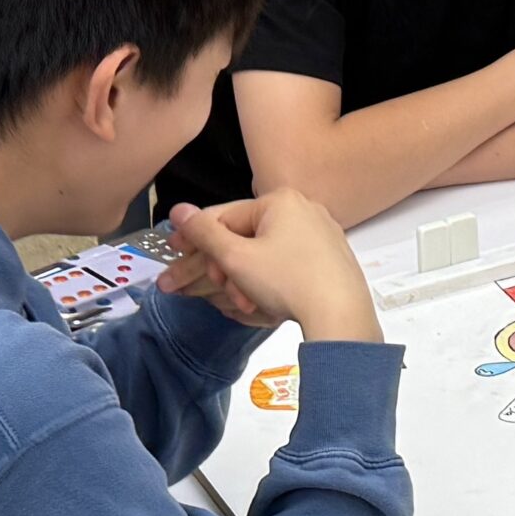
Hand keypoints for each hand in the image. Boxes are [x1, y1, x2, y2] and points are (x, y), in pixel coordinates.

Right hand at [154, 192, 379, 341]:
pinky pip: (286, 266)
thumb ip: (204, 233)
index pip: (224, 216)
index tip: (174, 250)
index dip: (195, 236)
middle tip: (214, 287)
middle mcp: (303, 210)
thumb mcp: (236, 258)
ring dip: (244, 280)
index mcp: (280, 201)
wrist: (340, 314)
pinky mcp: (328, 260)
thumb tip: (180, 211)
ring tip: (243, 303)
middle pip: (244, 237)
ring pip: (264, 256)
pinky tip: (262, 304)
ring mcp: (319, 235)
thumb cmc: (288, 281)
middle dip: (224, 267)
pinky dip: (269, 284)